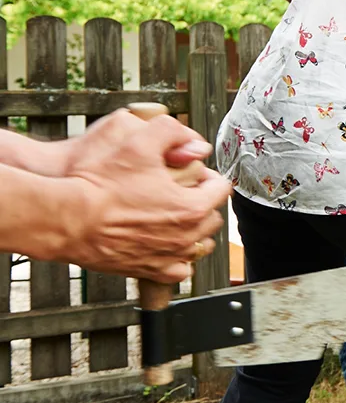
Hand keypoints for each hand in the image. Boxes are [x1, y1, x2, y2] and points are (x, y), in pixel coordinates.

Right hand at [60, 109, 231, 282]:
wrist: (68, 219)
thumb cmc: (99, 186)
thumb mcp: (138, 143)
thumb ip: (170, 132)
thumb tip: (190, 138)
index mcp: (192, 206)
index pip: (221, 188)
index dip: (209, 176)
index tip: (197, 174)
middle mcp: (186, 235)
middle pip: (212, 217)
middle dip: (203, 202)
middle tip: (185, 192)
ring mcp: (169, 256)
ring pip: (199, 245)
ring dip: (194, 231)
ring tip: (177, 218)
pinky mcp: (149, 271)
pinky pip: (179, 271)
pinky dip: (178, 259)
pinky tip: (167, 246)